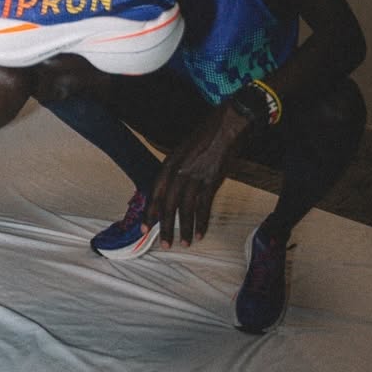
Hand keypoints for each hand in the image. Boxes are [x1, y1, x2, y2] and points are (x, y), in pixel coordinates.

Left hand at [146, 104, 250, 246]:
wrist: (227, 126)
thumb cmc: (205, 136)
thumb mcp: (183, 150)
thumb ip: (176, 169)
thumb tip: (170, 189)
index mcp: (169, 163)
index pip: (155, 192)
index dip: (150, 212)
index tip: (145, 228)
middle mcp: (179, 171)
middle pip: (168, 205)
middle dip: (165, 227)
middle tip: (164, 244)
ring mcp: (196, 177)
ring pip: (186, 209)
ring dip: (185, 229)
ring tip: (184, 243)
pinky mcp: (212, 181)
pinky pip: (204, 207)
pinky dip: (202, 222)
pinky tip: (201, 234)